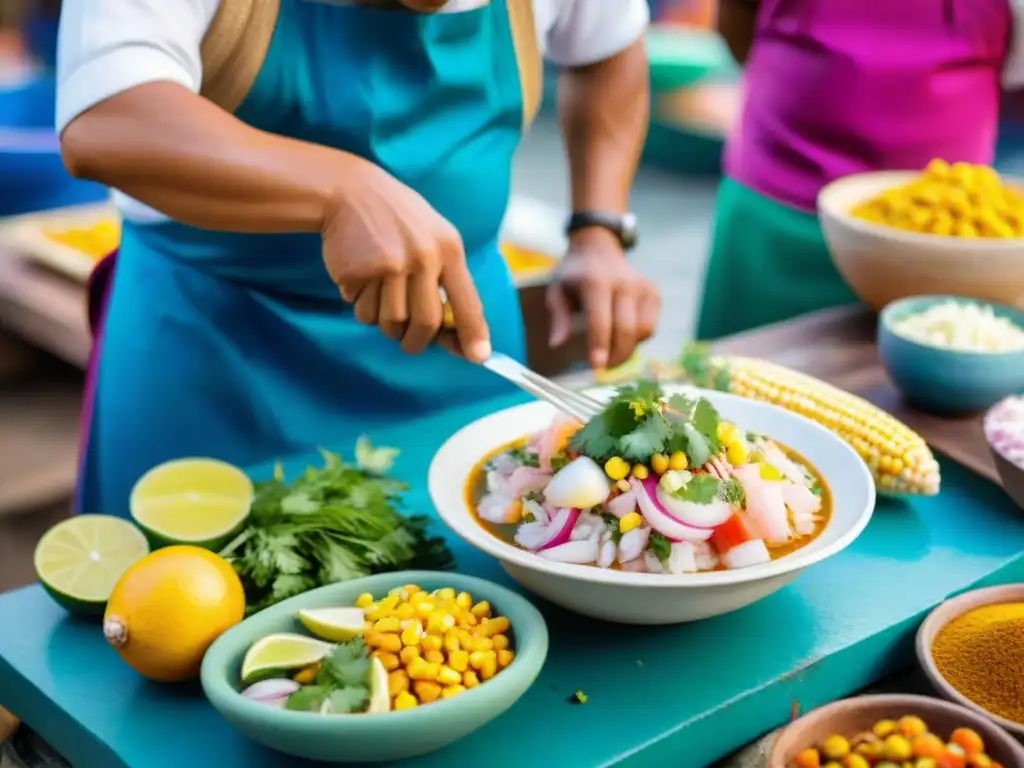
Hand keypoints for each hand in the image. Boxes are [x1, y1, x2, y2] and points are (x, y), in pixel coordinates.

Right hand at [321, 160, 490, 362]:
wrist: (349, 192)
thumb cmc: (397, 219)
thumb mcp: (433, 236)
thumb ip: (446, 278)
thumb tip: (456, 331)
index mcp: (448, 249)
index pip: (467, 301)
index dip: (473, 334)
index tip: (478, 357)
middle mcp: (423, 257)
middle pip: (426, 322)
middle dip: (417, 341)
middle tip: (409, 343)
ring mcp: (390, 264)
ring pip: (391, 321)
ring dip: (384, 322)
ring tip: (379, 297)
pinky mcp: (359, 271)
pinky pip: (362, 310)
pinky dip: (361, 305)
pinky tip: (361, 281)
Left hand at [546, 229, 659, 369]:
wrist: (598, 249)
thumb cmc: (573, 275)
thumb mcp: (556, 291)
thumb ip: (558, 317)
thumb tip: (556, 344)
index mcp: (596, 281)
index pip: (600, 320)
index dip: (599, 345)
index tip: (595, 366)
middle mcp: (623, 283)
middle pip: (626, 330)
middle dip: (615, 356)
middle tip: (601, 369)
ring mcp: (642, 287)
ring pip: (642, 331)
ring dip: (627, 350)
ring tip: (610, 355)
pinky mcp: (653, 293)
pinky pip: (650, 327)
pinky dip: (638, 339)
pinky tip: (621, 338)